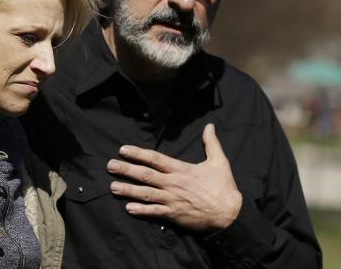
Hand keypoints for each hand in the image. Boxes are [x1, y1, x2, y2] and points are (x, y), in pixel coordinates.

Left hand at [106, 123, 241, 230]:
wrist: (230, 214)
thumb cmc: (224, 187)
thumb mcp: (219, 161)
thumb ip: (211, 143)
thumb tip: (210, 126)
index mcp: (181, 169)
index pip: (155, 159)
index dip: (138, 154)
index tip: (123, 150)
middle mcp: (174, 183)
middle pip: (145, 174)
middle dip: (126, 169)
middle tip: (110, 166)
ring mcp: (172, 199)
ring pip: (146, 193)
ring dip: (128, 190)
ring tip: (113, 186)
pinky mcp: (174, 214)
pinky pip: (154, 212)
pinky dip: (141, 210)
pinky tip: (128, 208)